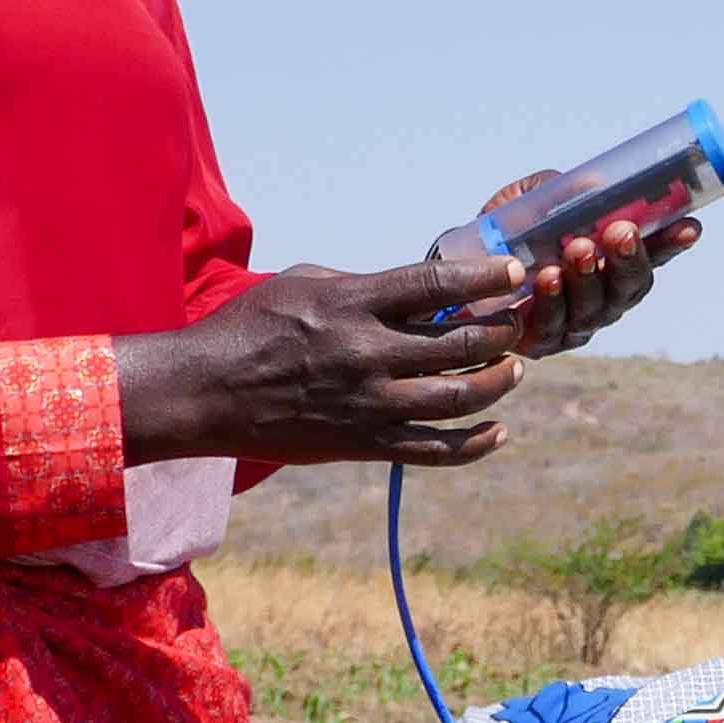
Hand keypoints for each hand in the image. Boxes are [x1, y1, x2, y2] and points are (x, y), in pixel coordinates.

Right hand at [115, 238, 529, 469]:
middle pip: (462, 343)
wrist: (206, 392)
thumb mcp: (302, 282)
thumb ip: (360, 284)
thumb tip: (415, 290)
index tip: (513, 273)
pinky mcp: (363, 444)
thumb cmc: (249, 327)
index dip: (485, 279)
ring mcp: (368, 403)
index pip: (437, 285)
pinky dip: (476, 443)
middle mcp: (367, 353)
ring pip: (459, 396)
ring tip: (515, 369)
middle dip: (503, 332)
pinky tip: (499, 430)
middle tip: (517, 324)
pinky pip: (435, 450)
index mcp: (352, 303)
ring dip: (500, 381)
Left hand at [470, 169, 699, 358]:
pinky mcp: (542, 341)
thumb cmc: (505, 234)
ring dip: (590, 277)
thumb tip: (593, 184)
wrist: (458, 269)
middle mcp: (604, 297)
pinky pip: (554, 325)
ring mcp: (576, 323)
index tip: (690, 226)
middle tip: (620, 232)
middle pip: (632, 287)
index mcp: (612, 262)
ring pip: (597, 308)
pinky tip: (549, 278)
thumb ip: (561, 192)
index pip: (653, 254)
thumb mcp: (532, 202)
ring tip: (579, 249)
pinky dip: (553, 301)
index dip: (674, 243)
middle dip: (629, 259)